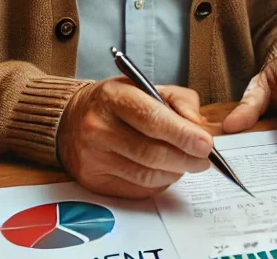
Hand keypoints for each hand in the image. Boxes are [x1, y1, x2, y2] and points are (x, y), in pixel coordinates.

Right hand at [57, 78, 213, 198]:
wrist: (71, 119)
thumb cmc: (116, 102)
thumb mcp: (147, 87)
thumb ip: (180, 101)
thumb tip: (200, 128)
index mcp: (114, 97)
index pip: (152, 119)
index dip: (182, 134)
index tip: (206, 144)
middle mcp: (98, 127)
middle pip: (151, 152)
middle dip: (186, 158)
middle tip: (204, 158)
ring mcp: (93, 157)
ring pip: (146, 175)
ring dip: (175, 172)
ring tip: (186, 163)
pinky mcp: (93, 181)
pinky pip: (136, 190)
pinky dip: (159, 183)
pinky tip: (164, 172)